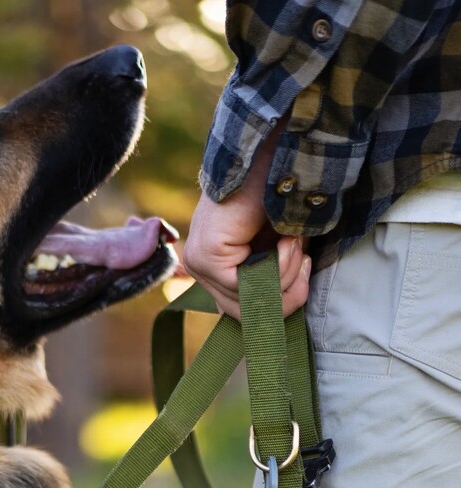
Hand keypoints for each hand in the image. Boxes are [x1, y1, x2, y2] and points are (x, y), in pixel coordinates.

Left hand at [183, 132, 310, 319]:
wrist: (280, 152)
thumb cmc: (288, 195)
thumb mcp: (286, 247)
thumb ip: (279, 280)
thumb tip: (283, 312)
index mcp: (219, 266)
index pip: (246, 313)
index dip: (283, 302)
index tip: (306, 266)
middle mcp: (204, 267)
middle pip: (248, 315)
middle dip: (288, 293)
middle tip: (304, 257)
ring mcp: (200, 262)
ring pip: (251, 302)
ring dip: (287, 274)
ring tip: (293, 240)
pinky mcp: (206, 256)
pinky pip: (248, 286)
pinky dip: (278, 267)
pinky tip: (285, 238)